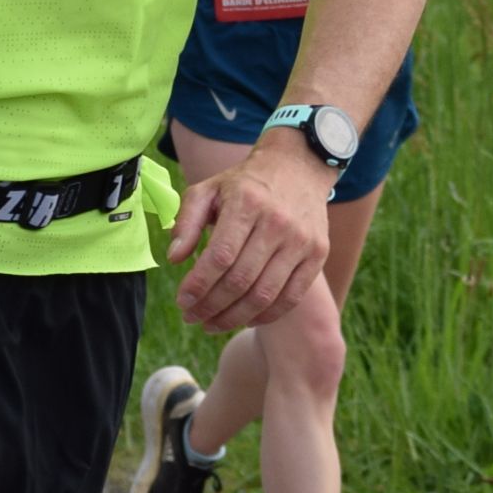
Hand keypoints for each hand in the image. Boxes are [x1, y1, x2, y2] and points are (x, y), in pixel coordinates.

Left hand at [165, 134, 331, 331]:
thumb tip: (174, 259)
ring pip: (265, 295)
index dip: (199, 285)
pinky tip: (243, 320)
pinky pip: (291, 298)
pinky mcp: (318, 254)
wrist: (297, 167)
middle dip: (211, 306)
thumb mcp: (208, 189)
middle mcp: (278, 223)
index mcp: (247, 203)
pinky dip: (265, 316)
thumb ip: (186, 221)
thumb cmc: (244, 184)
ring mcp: (302, 240)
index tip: (182, 302)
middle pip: (241, 280)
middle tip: (191, 317)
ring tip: (211, 324)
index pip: (221, 257)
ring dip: (233, 318)